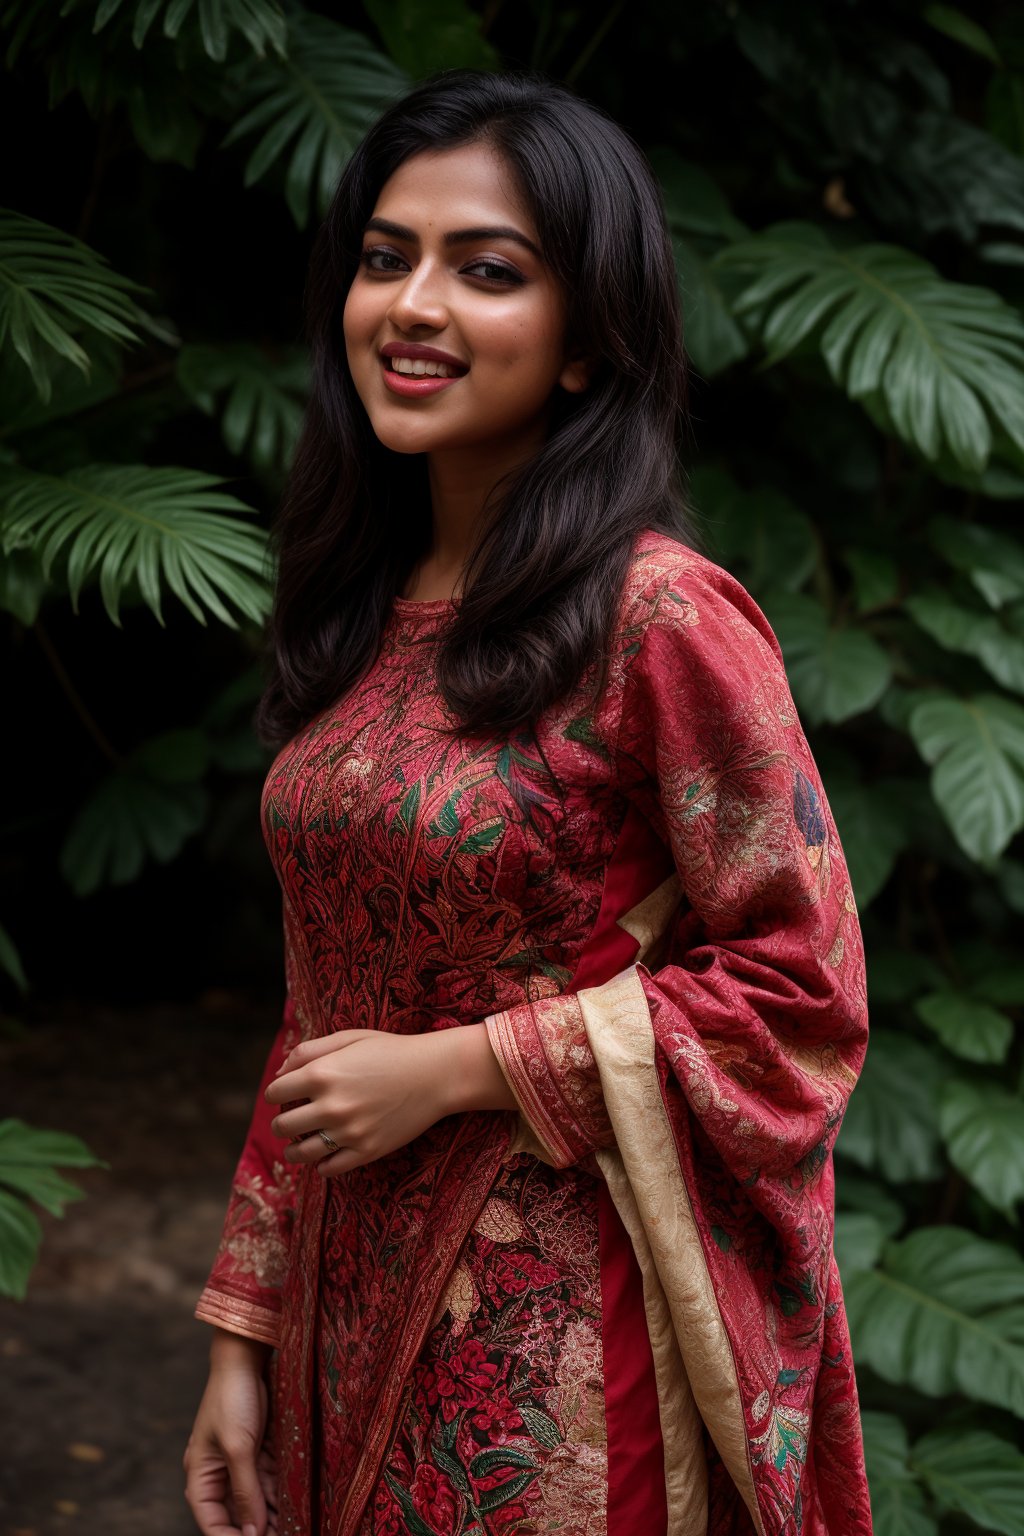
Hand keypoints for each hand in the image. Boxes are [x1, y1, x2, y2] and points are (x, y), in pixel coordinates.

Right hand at [184, 1331, 276, 1535]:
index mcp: (201, 1476)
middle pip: (235, 1514)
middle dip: (257, 1527)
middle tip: (285, 1534)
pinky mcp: (257, 1450)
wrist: (245, 1357)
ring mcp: (238, 1462)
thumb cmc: (232, 1398)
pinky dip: (279, 1493)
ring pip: (254, 1500)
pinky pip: (267, 1481)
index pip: (212, 1522)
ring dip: (272, 1513)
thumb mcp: (239, 1448)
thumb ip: (245, 1492)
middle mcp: (217, 1473)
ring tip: (293, 1526)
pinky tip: (296, 1506)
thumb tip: (252, 1533)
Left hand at [264, 1024, 516, 1175]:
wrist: (435, 1074)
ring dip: (293, 1148)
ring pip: (299, 1153)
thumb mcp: (349, 1038)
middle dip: (281, 1122)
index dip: (275, 1094)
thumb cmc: (391, 1051)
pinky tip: (327, 1153)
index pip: (274, 1093)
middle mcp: (331, 1105)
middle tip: (291, 1119)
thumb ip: (308, 1051)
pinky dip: (321, 1164)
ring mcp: (348, 1132)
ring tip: (299, 1143)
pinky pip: (328, 1169)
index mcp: (322, 1073)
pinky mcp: (366, 1151)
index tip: (284, 1096)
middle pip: (281, 1126)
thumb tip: (279, 1074)